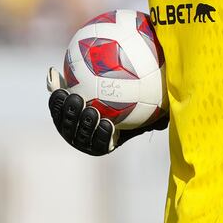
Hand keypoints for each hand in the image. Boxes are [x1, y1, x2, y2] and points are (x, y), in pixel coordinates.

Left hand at [46, 67, 168, 155]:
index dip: (102, 137)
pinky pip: (55, 105)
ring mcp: (66, 127)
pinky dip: (56, 93)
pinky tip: (59, 78)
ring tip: (73, 96)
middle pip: (79, 136)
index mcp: (100, 144)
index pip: (100, 145)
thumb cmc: (129, 107)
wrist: (102, 94)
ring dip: (66, 111)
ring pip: (63, 122)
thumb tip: (167, 121)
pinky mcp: (57, 111)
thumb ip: (153, 118)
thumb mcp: (143, 113)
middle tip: (91, 109)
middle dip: (83, 124)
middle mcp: (81, 140)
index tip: (109, 123)